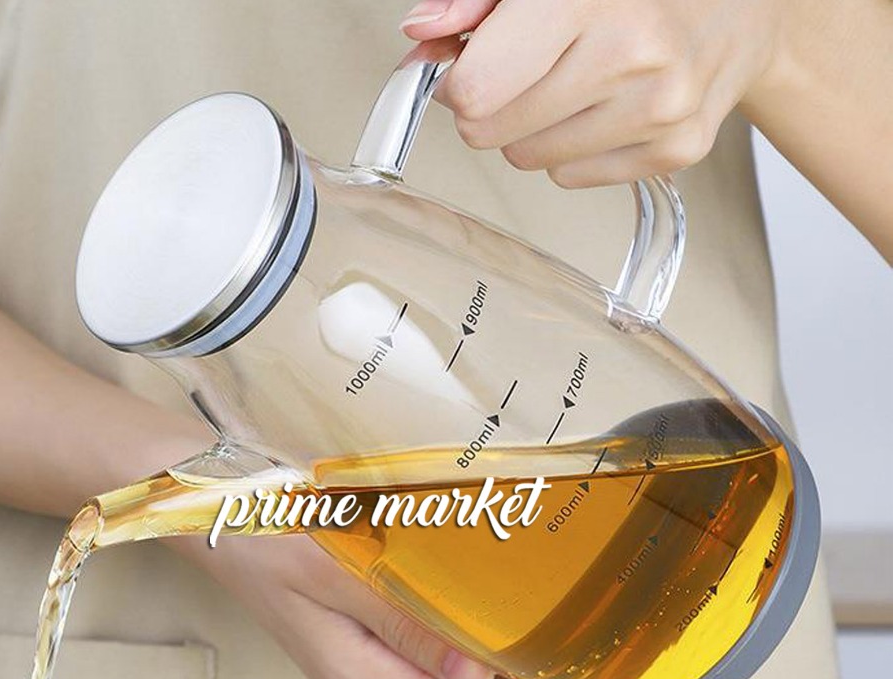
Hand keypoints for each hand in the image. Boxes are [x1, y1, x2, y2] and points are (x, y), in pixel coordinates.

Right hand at [175, 533, 591, 678]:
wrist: (211, 512)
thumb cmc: (265, 531)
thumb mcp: (333, 571)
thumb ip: (404, 624)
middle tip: (615, 663)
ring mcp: (367, 675)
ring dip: (519, 677)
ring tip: (581, 642)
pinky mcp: (365, 649)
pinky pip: (441, 664)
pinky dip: (485, 653)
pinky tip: (515, 622)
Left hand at [401, 0, 783, 185]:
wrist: (743, 3)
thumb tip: (417, 32)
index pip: (477, 91)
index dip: (458, 80)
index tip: (468, 62)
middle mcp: (632, 54)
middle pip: (493, 133)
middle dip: (492, 104)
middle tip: (527, 67)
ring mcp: (660, 109)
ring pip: (528, 161)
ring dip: (533, 127)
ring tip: (575, 80)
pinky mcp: (676, 150)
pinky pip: (571, 177)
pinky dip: (574, 147)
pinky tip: (607, 103)